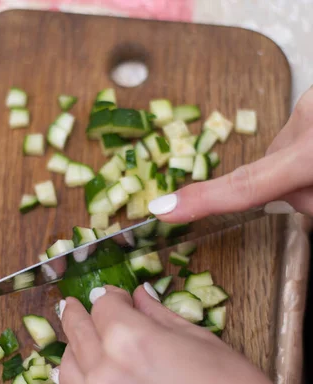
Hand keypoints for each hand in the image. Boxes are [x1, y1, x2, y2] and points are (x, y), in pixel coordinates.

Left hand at [59, 285, 312, 383]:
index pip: (102, 306)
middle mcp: (104, 374)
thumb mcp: (201, 340)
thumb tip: (140, 298)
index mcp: (129, 339)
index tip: (117, 297)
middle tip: (79, 307)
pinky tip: (91, 377)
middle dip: (79, 315)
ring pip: (66, 369)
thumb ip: (160, 316)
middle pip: (76, 333)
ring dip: (73, 350)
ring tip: (83, 342)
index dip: (111, 296)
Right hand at [148, 86, 312, 220]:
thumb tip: (291, 199)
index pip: (245, 186)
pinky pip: (300, 135)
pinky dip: (308, 150)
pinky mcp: (312, 97)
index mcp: (310, 153)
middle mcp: (301, 121)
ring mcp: (307, 104)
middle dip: (285, 189)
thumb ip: (306, 201)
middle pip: (268, 174)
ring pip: (285, 156)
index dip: (202, 200)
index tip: (163, 209)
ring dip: (300, 169)